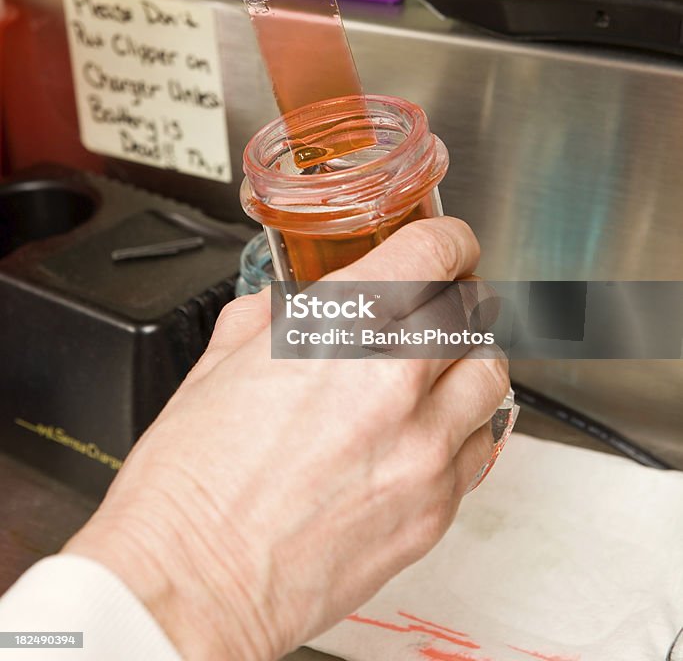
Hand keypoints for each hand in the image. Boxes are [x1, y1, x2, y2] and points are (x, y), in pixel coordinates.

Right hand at [64, 217, 508, 660]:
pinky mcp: (434, 510)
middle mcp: (395, 381)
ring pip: (488, 377)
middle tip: (428, 310)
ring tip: (429, 376)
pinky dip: (461, 430)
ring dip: (463, 364)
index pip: (435, 252)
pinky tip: (422, 437)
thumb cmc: (192, 482)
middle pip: (471, 311)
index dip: (448, 240)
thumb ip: (270, 315)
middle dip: (452, 301)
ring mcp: (424, 449)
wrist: (192, 582)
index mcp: (341, 327)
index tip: (448, 246)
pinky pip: (479, 448)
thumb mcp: (219, 362)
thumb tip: (290, 303)